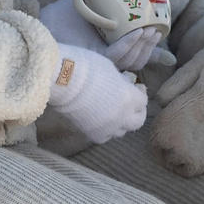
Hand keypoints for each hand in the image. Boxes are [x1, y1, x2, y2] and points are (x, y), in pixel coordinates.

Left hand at [39, 0, 159, 72]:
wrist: (41, 18)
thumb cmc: (61, 14)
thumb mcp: (88, 4)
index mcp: (106, 48)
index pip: (134, 56)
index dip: (152, 54)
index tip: (167, 48)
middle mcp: (103, 58)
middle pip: (135, 61)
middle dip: (150, 48)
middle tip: (156, 31)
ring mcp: (98, 60)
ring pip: (129, 61)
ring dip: (143, 47)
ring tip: (149, 30)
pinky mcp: (91, 60)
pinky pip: (114, 56)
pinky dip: (127, 45)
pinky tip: (136, 33)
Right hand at [40, 27, 148, 145]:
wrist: (60, 79)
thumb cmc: (85, 67)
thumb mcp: (111, 70)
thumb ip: (121, 83)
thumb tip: (123, 87)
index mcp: (129, 98)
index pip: (143, 101)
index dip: (140, 93)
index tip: (136, 87)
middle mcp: (121, 117)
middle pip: (138, 121)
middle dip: (137, 111)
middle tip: (132, 104)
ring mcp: (107, 128)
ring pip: (122, 131)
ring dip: (121, 122)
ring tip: (114, 112)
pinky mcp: (91, 134)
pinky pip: (105, 136)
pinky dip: (106, 129)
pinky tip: (101, 120)